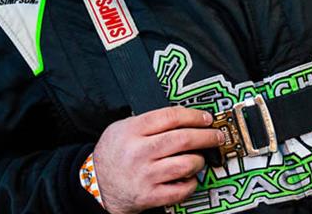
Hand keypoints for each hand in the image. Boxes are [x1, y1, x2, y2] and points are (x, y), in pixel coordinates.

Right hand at [92, 106, 222, 213]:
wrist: (94, 185)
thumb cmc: (113, 154)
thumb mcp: (122, 128)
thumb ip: (149, 121)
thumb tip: (186, 117)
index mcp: (132, 130)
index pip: (171, 117)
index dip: (194, 116)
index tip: (207, 118)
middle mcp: (139, 152)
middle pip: (183, 139)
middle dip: (207, 136)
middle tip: (217, 136)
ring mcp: (144, 175)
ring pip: (186, 164)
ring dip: (199, 160)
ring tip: (200, 159)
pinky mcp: (149, 196)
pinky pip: (180, 189)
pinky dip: (191, 183)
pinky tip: (190, 178)